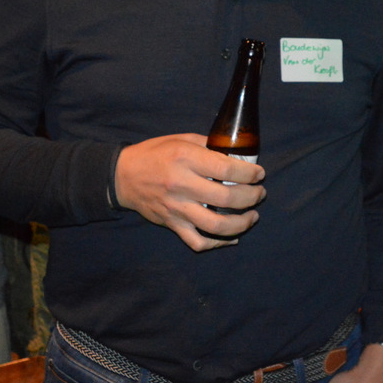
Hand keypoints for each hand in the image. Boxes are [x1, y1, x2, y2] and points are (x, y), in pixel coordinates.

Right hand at [113, 134, 265, 251]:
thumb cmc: (155, 154)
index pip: (226, 170)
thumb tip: (236, 154)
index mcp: (185, 159)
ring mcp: (176, 208)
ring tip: (252, 216)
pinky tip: (232, 237)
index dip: (249, 174)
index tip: (259, 174)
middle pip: (226, 199)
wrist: (123, 176)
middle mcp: (181, 185)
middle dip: (251, 197)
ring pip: (216, 225)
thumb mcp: (181, 139)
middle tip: (260, 193)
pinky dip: (218, 244)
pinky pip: (198, 241)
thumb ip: (208, 146)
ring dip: (242, 223)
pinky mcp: (172, 224)